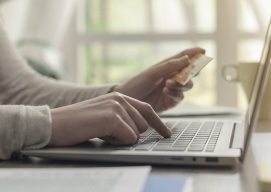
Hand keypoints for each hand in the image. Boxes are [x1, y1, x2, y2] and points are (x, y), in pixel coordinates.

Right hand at [49, 92, 169, 146]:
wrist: (53, 124)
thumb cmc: (78, 123)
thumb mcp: (103, 116)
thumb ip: (122, 118)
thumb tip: (138, 132)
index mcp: (119, 97)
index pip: (147, 110)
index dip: (159, 124)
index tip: (167, 134)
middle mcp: (121, 98)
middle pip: (144, 125)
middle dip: (129, 134)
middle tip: (107, 132)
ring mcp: (117, 106)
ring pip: (137, 133)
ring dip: (121, 138)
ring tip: (101, 132)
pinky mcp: (112, 117)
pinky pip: (128, 138)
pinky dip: (116, 142)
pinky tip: (100, 134)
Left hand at [114, 47, 205, 112]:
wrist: (129, 102)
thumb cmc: (137, 84)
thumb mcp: (152, 73)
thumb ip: (169, 67)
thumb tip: (187, 59)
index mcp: (166, 67)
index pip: (183, 58)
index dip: (194, 53)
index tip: (203, 50)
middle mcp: (171, 77)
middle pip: (189, 72)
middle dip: (192, 72)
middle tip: (190, 72)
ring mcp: (172, 89)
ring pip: (187, 85)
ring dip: (181, 84)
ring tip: (169, 84)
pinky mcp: (170, 101)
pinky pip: (180, 97)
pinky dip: (176, 94)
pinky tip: (167, 92)